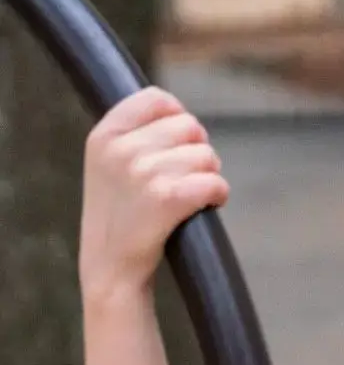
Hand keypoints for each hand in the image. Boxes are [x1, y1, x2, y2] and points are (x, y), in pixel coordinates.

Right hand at [81, 87, 228, 306]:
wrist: (111, 266)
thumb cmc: (121, 213)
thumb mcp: (110, 163)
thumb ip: (137, 134)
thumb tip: (183, 115)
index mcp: (104, 134)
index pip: (157, 98)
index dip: (178, 117)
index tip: (176, 143)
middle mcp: (120, 149)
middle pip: (191, 126)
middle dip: (197, 151)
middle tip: (183, 178)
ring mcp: (141, 172)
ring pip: (207, 156)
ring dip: (208, 176)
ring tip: (187, 196)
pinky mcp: (166, 198)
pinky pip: (215, 182)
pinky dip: (218, 195)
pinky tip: (206, 205)